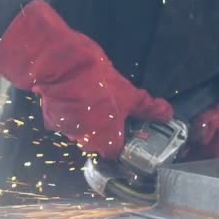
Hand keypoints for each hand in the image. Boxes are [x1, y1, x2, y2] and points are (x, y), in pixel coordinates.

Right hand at [0, 0, 172, 158]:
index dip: (127, 140)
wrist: (63, 66)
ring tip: (99, 97)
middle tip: (118, 108)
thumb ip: (147, 108)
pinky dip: (74, 108)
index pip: (120, 152)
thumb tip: (166, 114)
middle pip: (101, 140)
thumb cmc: (97, 83)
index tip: (133, 127)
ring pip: (84, 128)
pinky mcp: (52, 116)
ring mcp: (66, 130)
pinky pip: (68, 117)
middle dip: (109, 126)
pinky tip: (81, 93)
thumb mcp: (129, 94)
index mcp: (106, 143)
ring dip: (91, 117)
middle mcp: (85, 142)